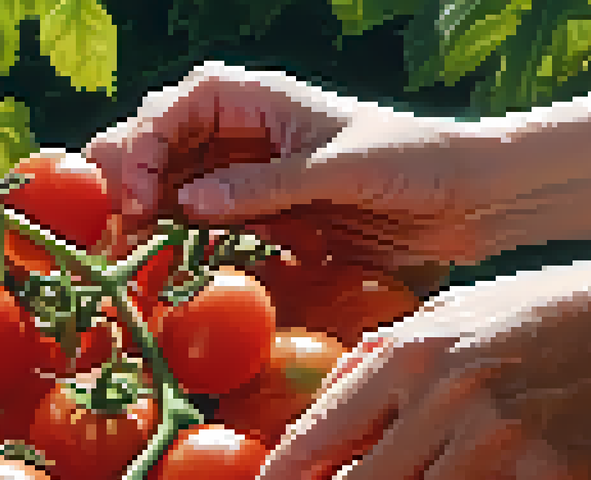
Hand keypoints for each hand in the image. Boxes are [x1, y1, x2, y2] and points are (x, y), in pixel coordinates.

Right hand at [82, 62, 574, 289]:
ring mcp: (245, 177)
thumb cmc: (415, 161)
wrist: (469, 198)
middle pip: (154, 147)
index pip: (172, 110)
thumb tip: (188, 204)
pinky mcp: (259, 218)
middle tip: (121, 232)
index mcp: (255, 98)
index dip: (143, 148)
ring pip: (168, 190)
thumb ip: (265, 186)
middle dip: (127, 183)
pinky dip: (179, 247)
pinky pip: (201, 228)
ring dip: (146, 221)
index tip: (141, 199)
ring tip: (133, 258)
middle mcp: (239, 133)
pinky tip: (167, 269)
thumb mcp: (340, 169)